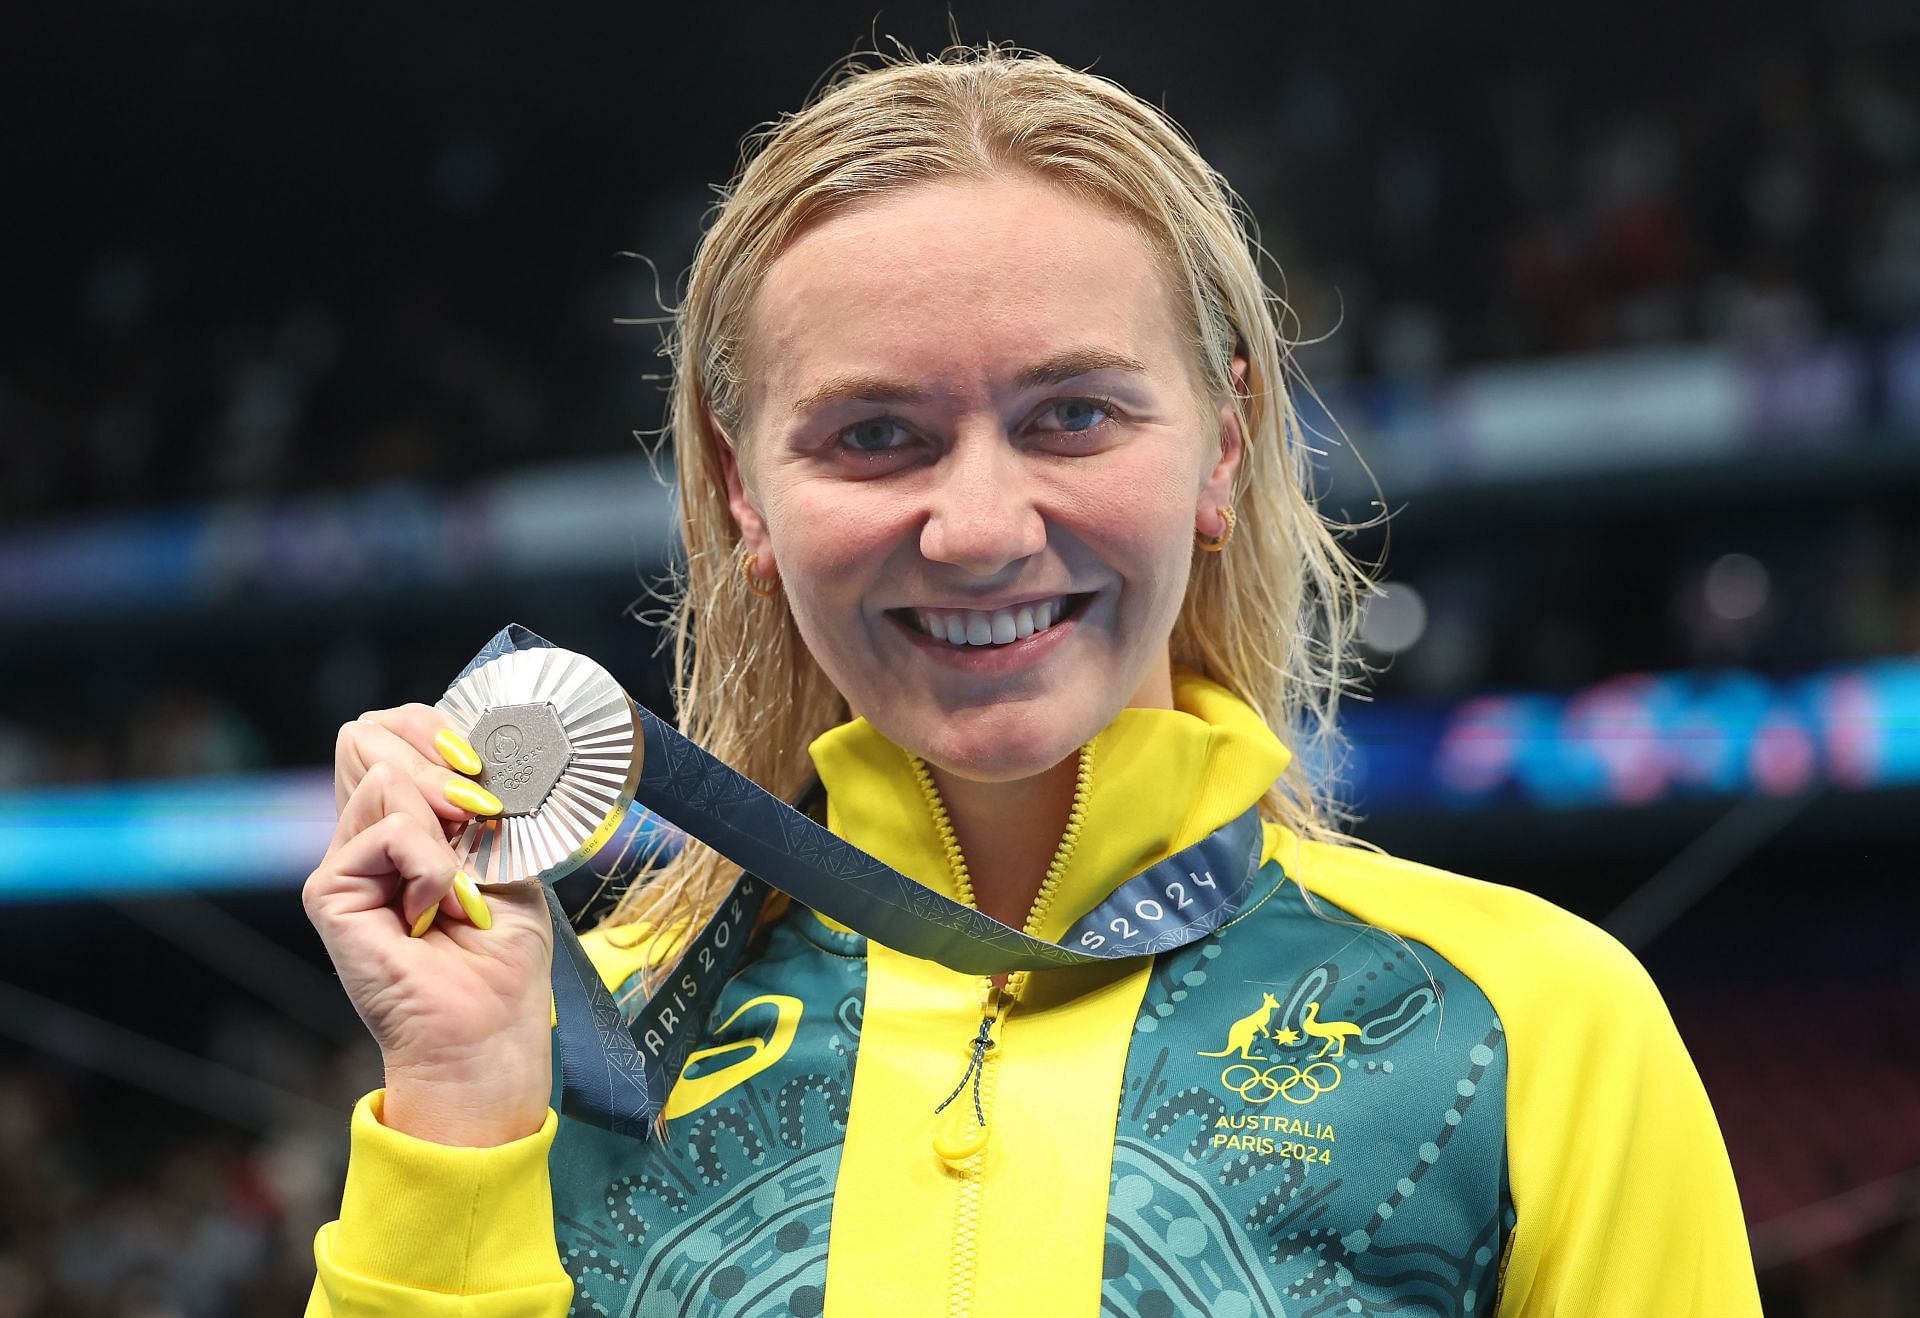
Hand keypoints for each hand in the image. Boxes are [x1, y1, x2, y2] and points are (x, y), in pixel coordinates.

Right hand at [304, 707, 554, 1145]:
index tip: (483, 768)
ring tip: (459, 884)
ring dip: (443, 823)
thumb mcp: (503, 853)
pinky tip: (436, 908)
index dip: (437, 729)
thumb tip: (449, 749)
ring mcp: (345, 860)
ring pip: (383, 776)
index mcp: (407, 819)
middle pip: (371, 735)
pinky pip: (387, 831)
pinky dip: (430, 865)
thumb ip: (468, 798)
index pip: (396, 729)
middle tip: (479, 817)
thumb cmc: (502, 953)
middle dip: (439, 760)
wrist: (487, 1027)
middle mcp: (368, 834)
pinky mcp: (329, 891)